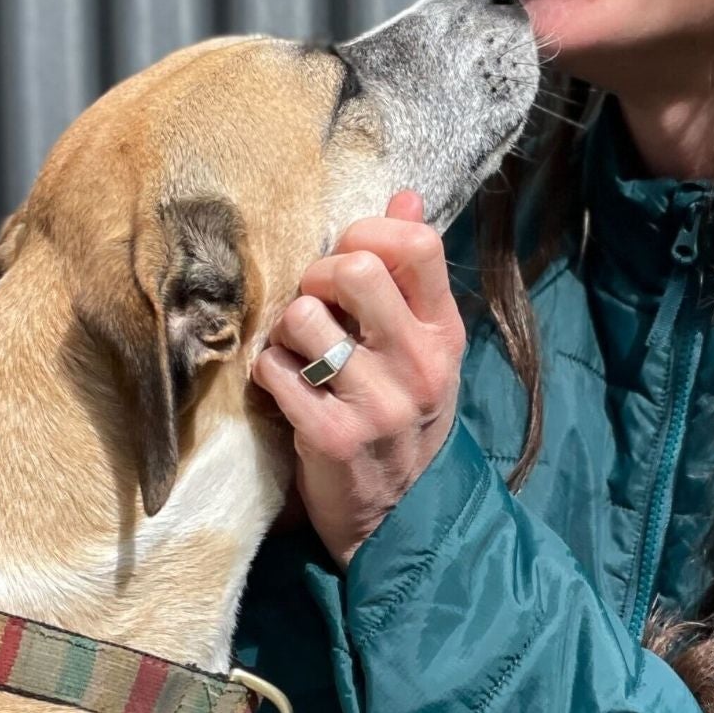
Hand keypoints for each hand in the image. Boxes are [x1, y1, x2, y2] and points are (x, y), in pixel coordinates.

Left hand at [252, 191, 466, 567]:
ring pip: (304, 317)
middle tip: (314, 304)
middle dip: (317, 276)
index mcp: (445, 333)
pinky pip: (275, 369)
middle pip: (356, 269)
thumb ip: (411, 272)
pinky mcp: (332, 437)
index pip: (419, 243)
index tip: (348, 256)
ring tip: (299, 353)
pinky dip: (268, 372)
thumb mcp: (422, 346)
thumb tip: (404, 195)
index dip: (368, 232)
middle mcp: (420, 365)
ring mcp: (379, 403)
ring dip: (286, 330)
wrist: (396, 518)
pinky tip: (284, 387)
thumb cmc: (401, 416)